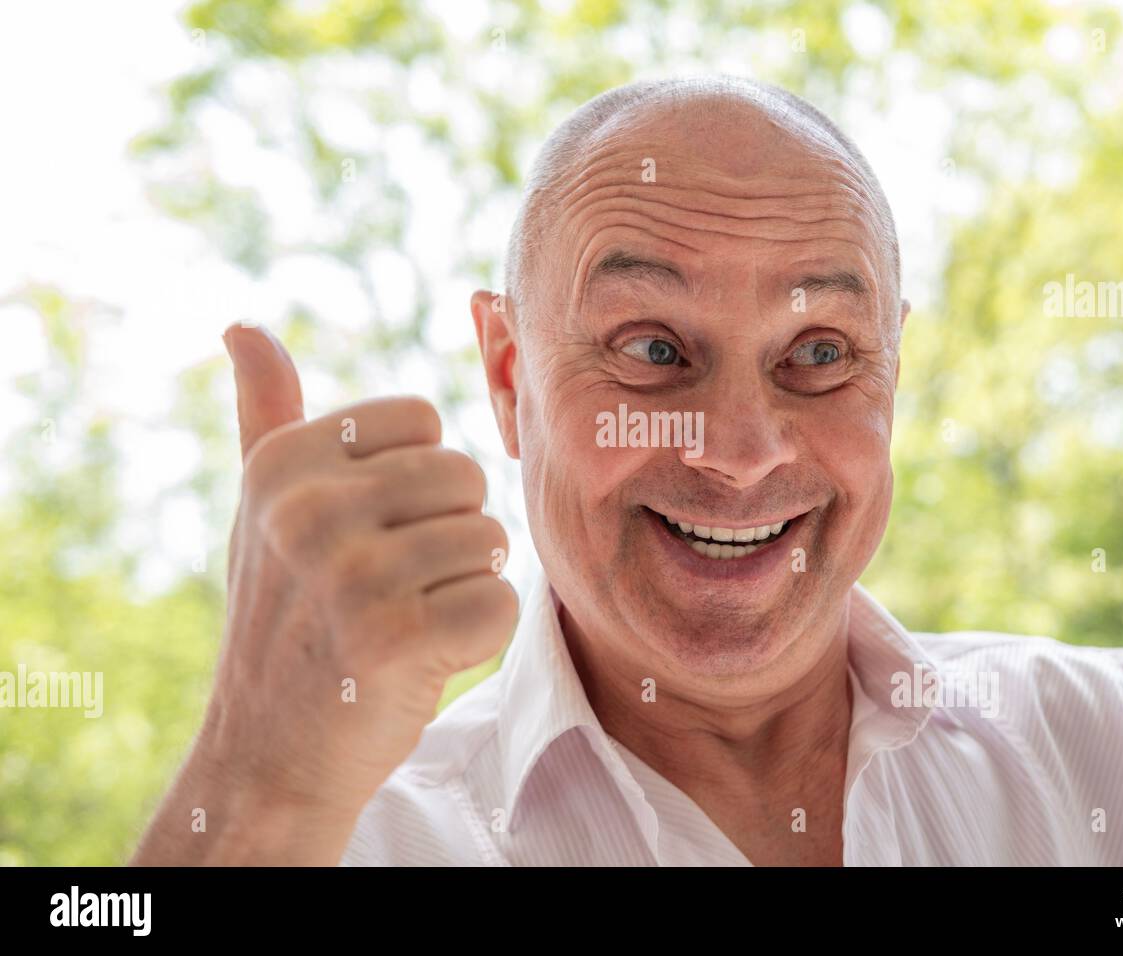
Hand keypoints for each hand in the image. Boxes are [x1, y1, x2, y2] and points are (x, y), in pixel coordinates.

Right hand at [132, 325, 515, 864]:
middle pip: (466, 476)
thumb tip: (242, 325)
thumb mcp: (262, 511)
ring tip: (404, 621)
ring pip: (490, 539)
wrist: (273, 752)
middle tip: (395, 587)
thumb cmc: (285, 618)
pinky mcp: (395, 638)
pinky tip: (425, 657)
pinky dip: (480, 635)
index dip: (418, 480)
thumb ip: (267, 416)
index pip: (424, 421)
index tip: (372, 530)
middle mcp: (308, 508)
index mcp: (283, 463)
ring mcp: (349, 573)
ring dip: (464, 586)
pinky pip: (501, 602)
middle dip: (450, 534)